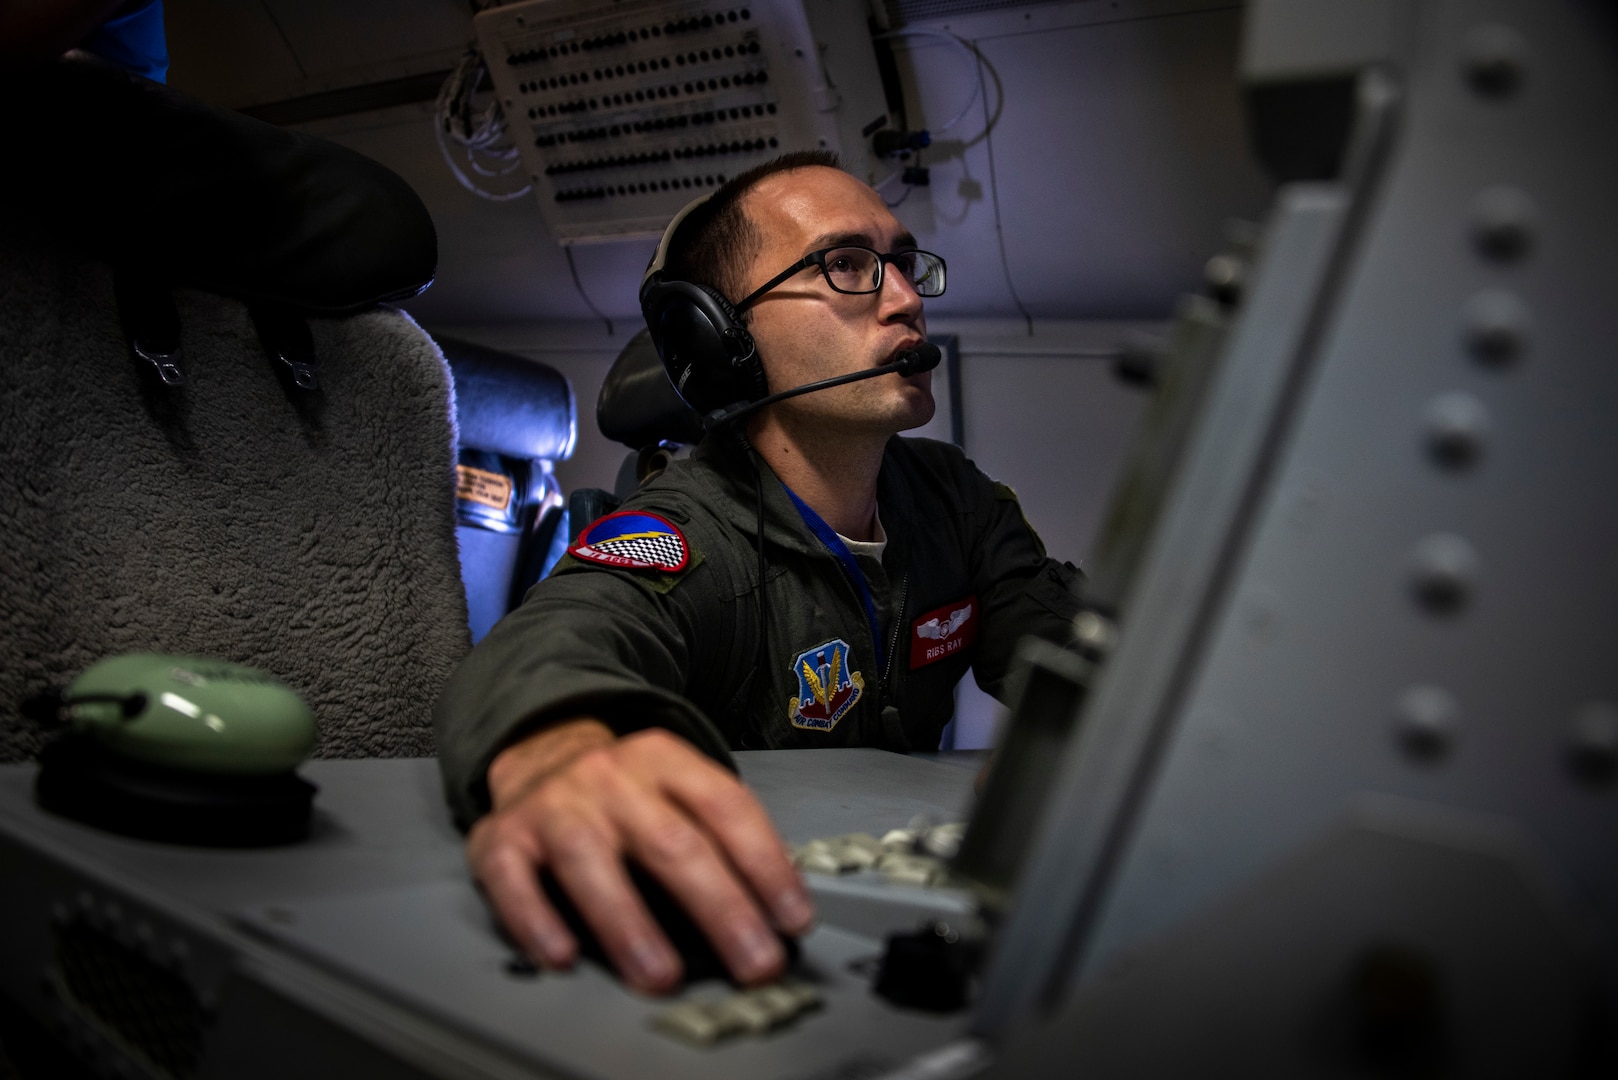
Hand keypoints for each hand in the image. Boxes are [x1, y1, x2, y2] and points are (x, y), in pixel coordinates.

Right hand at [467, 719, 814, 993]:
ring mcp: (553, 805)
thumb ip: (719, 834)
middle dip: (720, 907)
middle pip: (671, 842)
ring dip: (630, 924)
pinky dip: (537, 920)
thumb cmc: (623, 791)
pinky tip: (564, 954)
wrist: (538, 750)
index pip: (726, 807)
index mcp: (663, 759)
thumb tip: (774, 911)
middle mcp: (609, 777)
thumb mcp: (676, 786)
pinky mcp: (501, 838)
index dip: (766, 864)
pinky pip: (515, 881)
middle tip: (753, 960)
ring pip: (591, 861)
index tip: (793, 918)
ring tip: (662, 974)